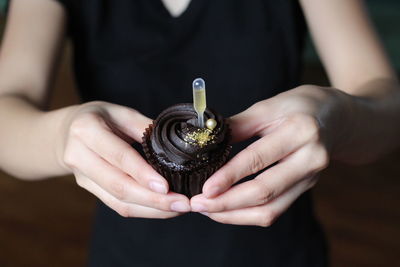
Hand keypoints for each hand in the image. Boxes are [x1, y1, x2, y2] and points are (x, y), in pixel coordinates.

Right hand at [57, 101, 190, 217]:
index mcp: (87, 130)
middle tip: (182, 204)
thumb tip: (177, 143)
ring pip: (118, 201)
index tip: (166, 187)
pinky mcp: (89, 189)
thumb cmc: (99, 118)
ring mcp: (81, 177)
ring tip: (178, 209)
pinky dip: (142, 210)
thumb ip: (145, 127)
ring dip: (151, 209)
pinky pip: (116, 205)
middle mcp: (78, 156)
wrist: (65, 131)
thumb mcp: (121, 113)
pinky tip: (163, 209)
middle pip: (118, 185)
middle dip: (153, 199)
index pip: (118, 156)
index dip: (142, 174)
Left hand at [191, 85, 352, 225]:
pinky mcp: (305, 189)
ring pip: (270, 209)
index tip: (204, 190)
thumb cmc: (299, 107)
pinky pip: (275, 210)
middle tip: (198, 204)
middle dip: (227, 203)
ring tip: (208, 211)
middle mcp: (309, 159)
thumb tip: (205, 139)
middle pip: (265, 191)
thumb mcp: (268, 106)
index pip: (258, 159)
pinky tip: (227, 210)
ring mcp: (310, 178)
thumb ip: (238, 125)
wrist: (337, 118)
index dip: (229, 176)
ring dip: (235, 214)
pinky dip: (248, 214)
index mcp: (299, 131)